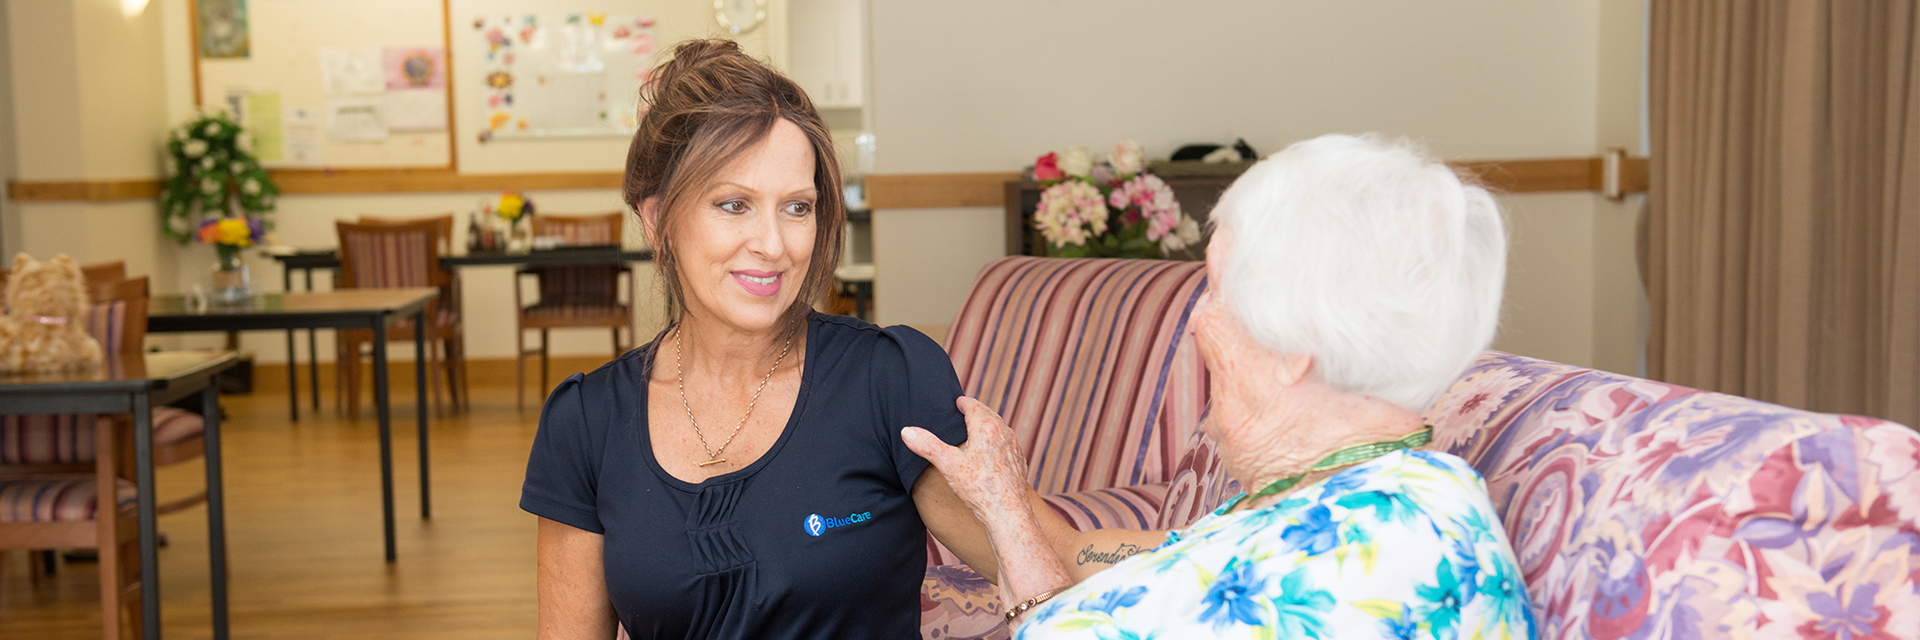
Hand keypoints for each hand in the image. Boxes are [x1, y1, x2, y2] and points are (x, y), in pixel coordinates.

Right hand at [902, 396, 1032, 527]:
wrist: (1008, 513)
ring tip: (974, 431)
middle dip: (975, 412)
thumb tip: (907, 431)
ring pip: (999, 429)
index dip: (963, 403)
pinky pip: (1006, 445)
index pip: (974, 406)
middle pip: (988, 415)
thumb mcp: (948, 465)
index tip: (957, 402)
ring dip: (987, 427)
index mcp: (987, 427)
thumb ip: (927, 446)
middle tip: (963, 413)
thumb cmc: (979, 489)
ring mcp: (1014, 448)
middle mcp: (1004, 433)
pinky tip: (989, 454)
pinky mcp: (1018, 462)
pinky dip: (996, 443)